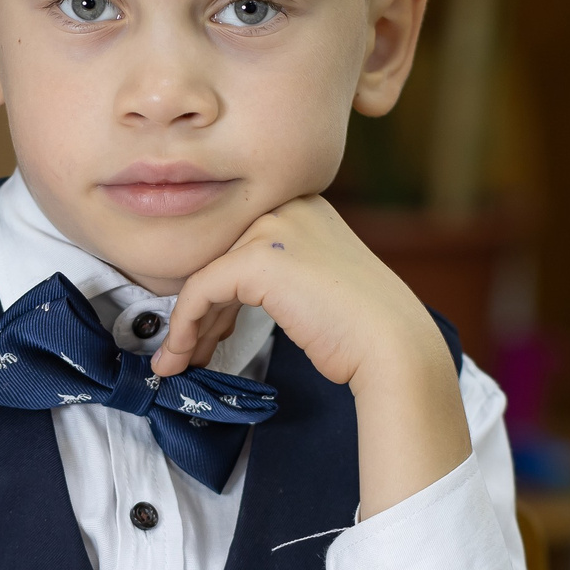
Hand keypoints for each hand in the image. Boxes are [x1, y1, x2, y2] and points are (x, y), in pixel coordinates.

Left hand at [152, 196, 471, 515]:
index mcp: (306, 206)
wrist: (393, 346)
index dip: (222, 294)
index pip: (244, 245)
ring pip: (205, 275)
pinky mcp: (257, 257)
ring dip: (187, 325)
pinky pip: (200, 292)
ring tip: (175, 362)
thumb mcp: (319, 284)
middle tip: (190, 352)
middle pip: (221, 258)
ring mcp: (272, 227)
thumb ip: (282, 275)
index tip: (212, 334)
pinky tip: (179, 357)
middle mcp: (287, 206)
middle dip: (203, 312)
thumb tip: (227, 302)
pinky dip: (183, 327)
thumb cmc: (363, 330)